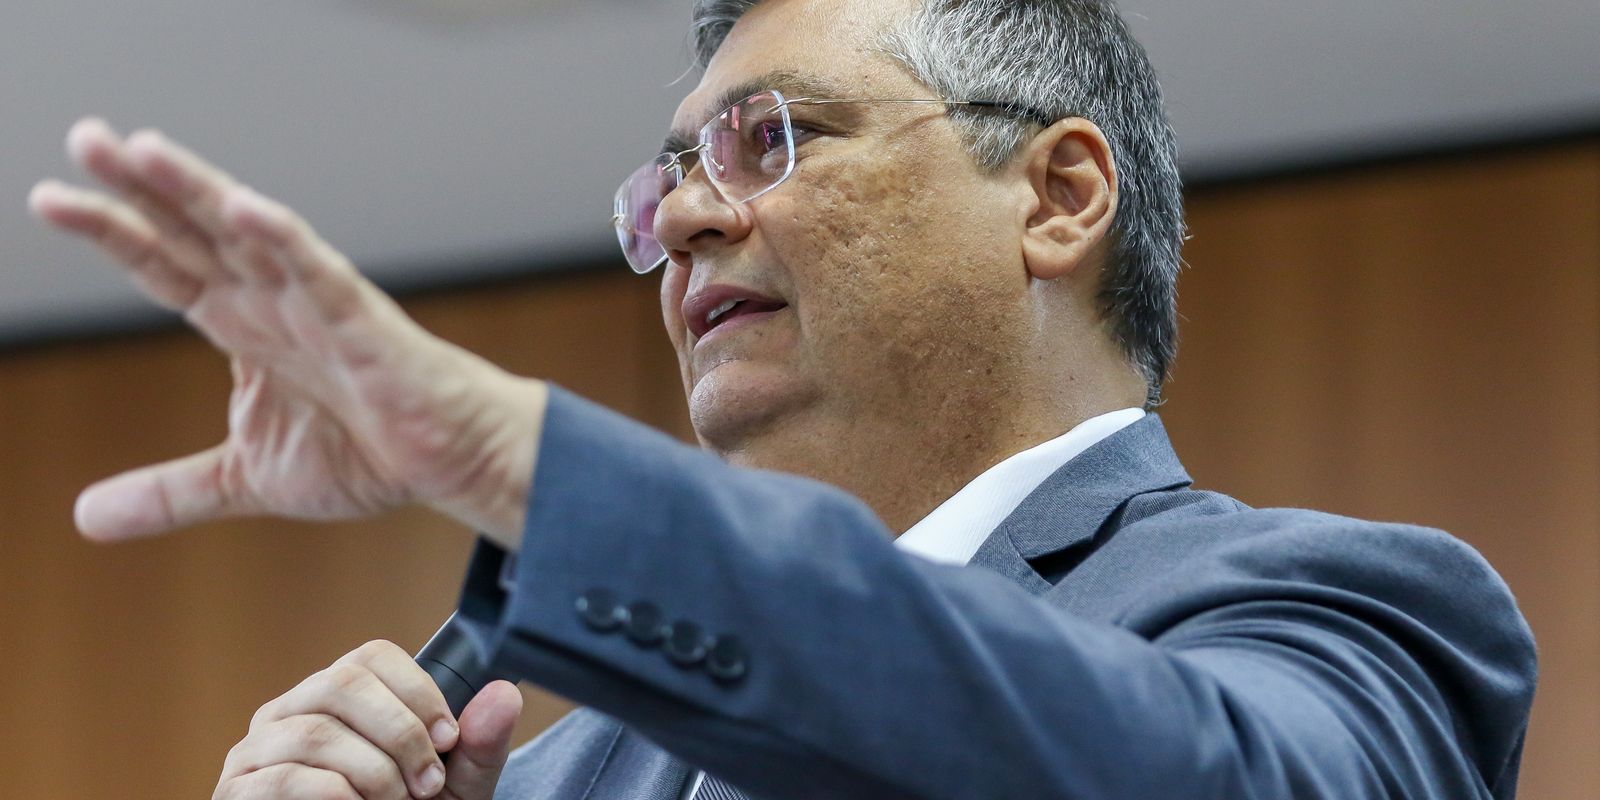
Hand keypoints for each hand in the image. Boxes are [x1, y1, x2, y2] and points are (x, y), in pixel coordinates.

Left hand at [29, 119, 543, 545]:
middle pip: (192, 232)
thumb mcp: (244, 477)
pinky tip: (244, 207)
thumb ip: (169, 491)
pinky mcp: (359, 318)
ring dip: (197, 191)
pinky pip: (316, 271)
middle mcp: (270, 299)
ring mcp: (313, 301)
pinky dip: (282, 238)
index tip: (51, 198)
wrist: (448, 459)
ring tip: (143, 150)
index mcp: (241, 324)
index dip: (111, 233)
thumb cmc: (365, 450)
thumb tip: (86, 517)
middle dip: (137, 187)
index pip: (164, 265)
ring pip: (246, 234)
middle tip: (85, 139)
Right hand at [214, 640, 522, 799]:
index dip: (418, 693)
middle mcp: (291, 709)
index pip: (372, 657)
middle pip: (342, 683)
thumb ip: (478, 744)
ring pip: (318, 733)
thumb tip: (505, 694)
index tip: (450, 740)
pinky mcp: (239, 789)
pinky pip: (287, 778)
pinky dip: (336, 797)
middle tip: (427, 784)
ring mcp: (258, 747)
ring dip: (373, 774)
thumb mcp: (451, 786)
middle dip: (400, 734)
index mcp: (338, 695)